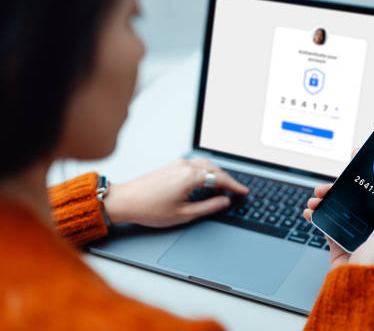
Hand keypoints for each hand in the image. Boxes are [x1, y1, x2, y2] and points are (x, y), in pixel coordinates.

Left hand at [103, 159, 248, 226]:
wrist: (125, 201)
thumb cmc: (149, 209)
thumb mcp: (184, 214)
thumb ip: (208, 207)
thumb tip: (224, 202)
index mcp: (191, 177)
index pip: (221, 179)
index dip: (235, 186)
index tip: (244, 192)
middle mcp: (186, 166)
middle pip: (215, 169)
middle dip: (227, 181)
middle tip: (235, 193)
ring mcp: (178, 164)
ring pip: (206, 165)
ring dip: (216, 176)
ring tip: (220, 191)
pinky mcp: (172, 166)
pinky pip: (196, 165)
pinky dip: (206, 173)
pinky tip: (204, 184)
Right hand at [302, 148, 373, 270]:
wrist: (355, 288)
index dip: (366, 174)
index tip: (357, 158)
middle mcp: (367, 223)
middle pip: (351, 196)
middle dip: (338, 186)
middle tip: (329, 183)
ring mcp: (350, 230)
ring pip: (335, 206)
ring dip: (323, 199)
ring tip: (316, 199)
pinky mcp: (337, 239)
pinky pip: (325, 222)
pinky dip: (316, 214)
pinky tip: (311, 211)